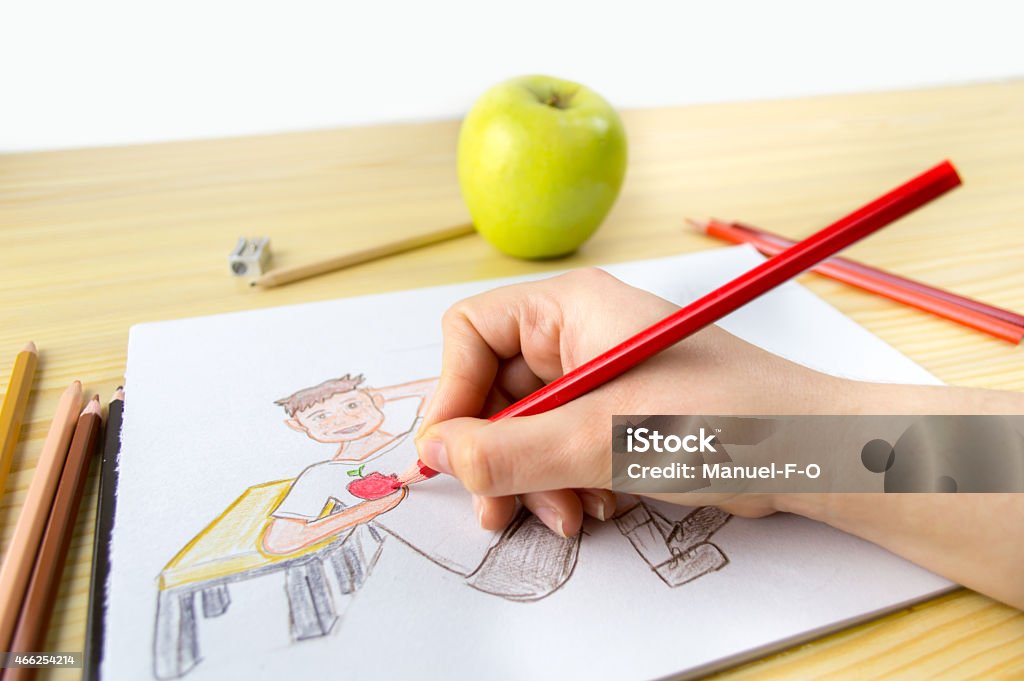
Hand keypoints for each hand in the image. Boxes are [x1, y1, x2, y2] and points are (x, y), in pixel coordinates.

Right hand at [414, 268, 848, 535]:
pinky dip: (565, 485)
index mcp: (571, 309)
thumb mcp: (604, 439)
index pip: (471, 334)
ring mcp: (599, 379)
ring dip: (533, 480)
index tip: (451, 453)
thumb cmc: (728, 421)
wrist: (815, 455)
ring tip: (566, 516)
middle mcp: (578, 336)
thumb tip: (434, 452)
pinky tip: (597, 507)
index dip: (452, 392)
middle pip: (494, 390)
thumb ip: (511, 450)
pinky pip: (560, 450)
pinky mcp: (617, 417)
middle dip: (497, 455)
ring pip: (525, 430)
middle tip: (500, 509)